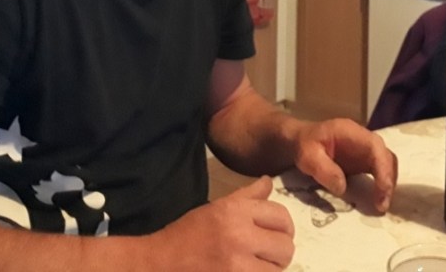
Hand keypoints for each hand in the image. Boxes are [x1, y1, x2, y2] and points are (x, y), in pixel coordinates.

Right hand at [151, 176, 293, 270]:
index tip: (276, 233)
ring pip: (278, 269)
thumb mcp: (217, 208)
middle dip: (280, 251)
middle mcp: (239, 236)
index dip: (284, 226)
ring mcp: (237, 266)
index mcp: (235, 211)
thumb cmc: (188, 234)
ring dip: (271, 269)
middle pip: (285, 245)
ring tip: (257, 266)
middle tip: (268, 253)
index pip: (281, 216)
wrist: (160, 263)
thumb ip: (247, 196)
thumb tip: (269, 182)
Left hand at [291, 118, 397, 212]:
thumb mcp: (307, 155)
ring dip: (388, 184)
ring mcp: (365, 150)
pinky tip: (377, 201)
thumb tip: (343, 188)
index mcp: (351, 132)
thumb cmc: (304, 145)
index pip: (376, 148)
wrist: (300, 140)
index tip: (382, 191)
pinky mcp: (364, 161)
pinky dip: (382, 186)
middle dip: (389, 180)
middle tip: (382, 205)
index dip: (383, 169)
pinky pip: (379, 172)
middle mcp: (364, 139)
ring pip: (387, 164)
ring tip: (380, 206)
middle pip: (387, 156)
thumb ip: (324, 169)